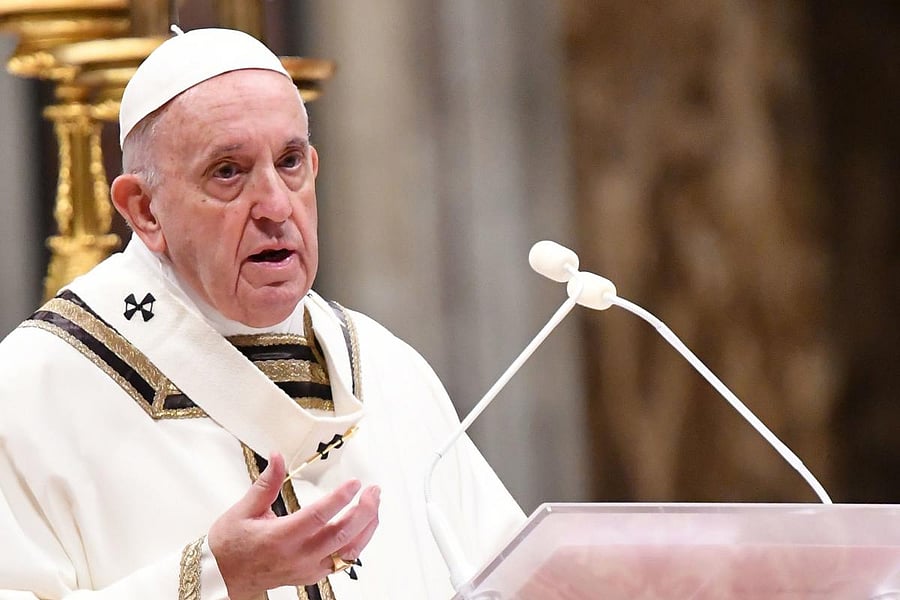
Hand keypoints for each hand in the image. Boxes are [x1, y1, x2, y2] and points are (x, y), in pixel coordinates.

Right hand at [208, 452, 380, 599]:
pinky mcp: (311, 575)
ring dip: (366, 528)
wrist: (223, 578)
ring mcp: (307, 569)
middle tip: (372, 491)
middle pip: (342, 535)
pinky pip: (342, 563)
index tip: (354, 483)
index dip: (340, 498)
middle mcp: (297, 556)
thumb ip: (266, 483)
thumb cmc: (230, 546)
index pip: (318, 516)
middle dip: (363, 511)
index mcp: (280, 538)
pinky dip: (357, 544)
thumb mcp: (243, 510)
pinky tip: (363, 529)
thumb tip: (278, 457)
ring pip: (348, 551)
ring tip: (374, 505)